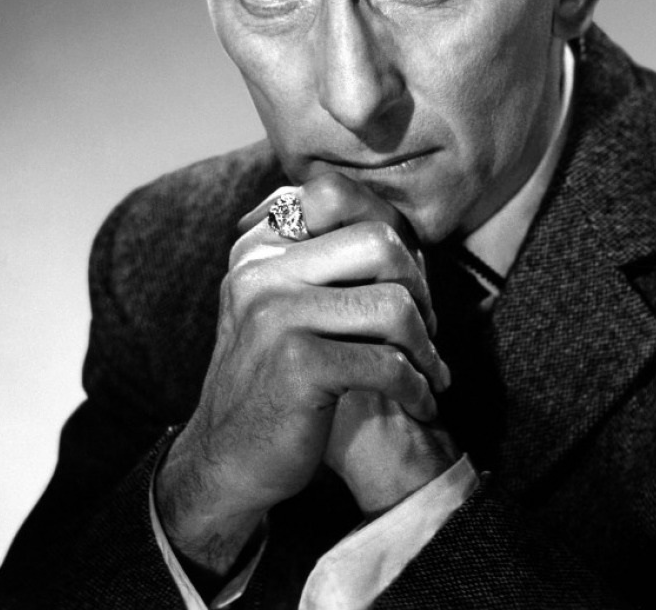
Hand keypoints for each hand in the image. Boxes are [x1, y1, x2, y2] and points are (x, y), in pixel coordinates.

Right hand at [154, 173, 448, 576]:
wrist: (227, 461)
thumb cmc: (274, 376)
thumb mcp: (282, 302)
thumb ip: (321, 256)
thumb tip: (399, 222)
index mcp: (258, 246)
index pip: (336, 193)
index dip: (387, 228)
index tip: (404, 278)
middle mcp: (260, 269)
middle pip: (379, 241)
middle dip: (419, 288)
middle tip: (425, 329)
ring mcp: (274, 314)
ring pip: (394, 304)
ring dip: (425, 345)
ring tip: (429, 369)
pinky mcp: (296, 364)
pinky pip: (389, 363)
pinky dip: (418, 388)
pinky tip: (420, 403)